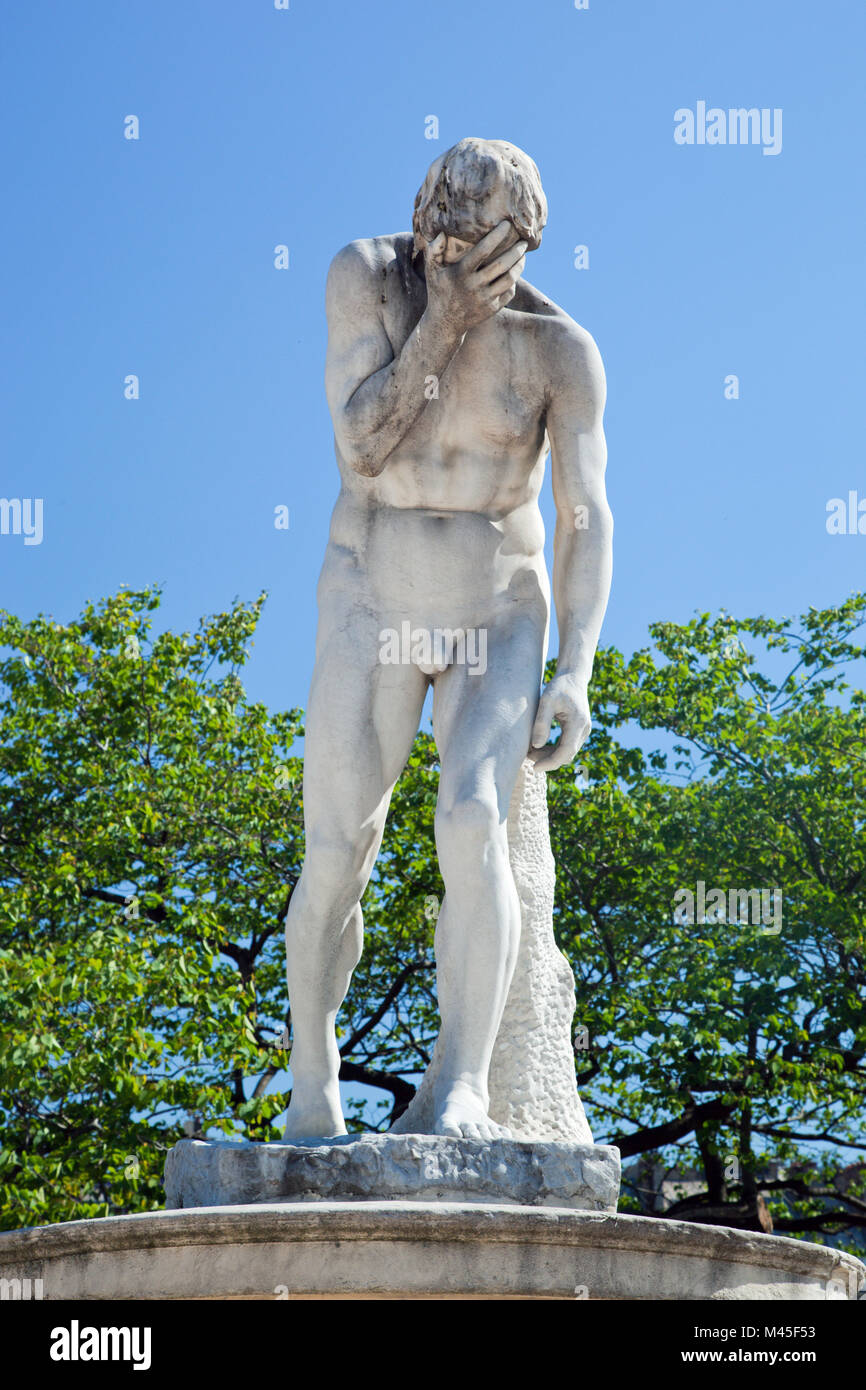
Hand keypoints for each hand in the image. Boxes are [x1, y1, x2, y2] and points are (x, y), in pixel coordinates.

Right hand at [424, 221, 527, 335]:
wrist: (445, 324)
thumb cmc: (439, 290)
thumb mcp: (432, 271)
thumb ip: (434, 251)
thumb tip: (441, 233)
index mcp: (461, 273)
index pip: (483, 251)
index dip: (496, 236)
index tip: (507, 224)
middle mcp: (475, 286)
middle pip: (502, 265)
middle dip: (516, 251)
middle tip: (524, 241)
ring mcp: (485, 299)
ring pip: (510, 279)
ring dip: (519, 265)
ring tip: (523, 255)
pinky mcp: (492, 309)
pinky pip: (509, 292)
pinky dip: (514, 281)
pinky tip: (515, 272)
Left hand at [528, 675, 590, 772]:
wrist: (573, 677)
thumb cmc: (559, 686)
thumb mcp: (546, 701)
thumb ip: (541, 723)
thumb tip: (536, 746)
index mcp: (578, 723)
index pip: (566, 751)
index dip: (550, 763)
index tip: (534, 769)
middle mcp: (584, 729)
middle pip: (567, 755)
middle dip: (547, 760)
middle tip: (527, 756)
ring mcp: (583, 731)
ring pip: (567, 752)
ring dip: (550, 755)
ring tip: (531, 751)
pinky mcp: (579, 730)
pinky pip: (567, 746)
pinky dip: (554, 749)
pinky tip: (539, 745)